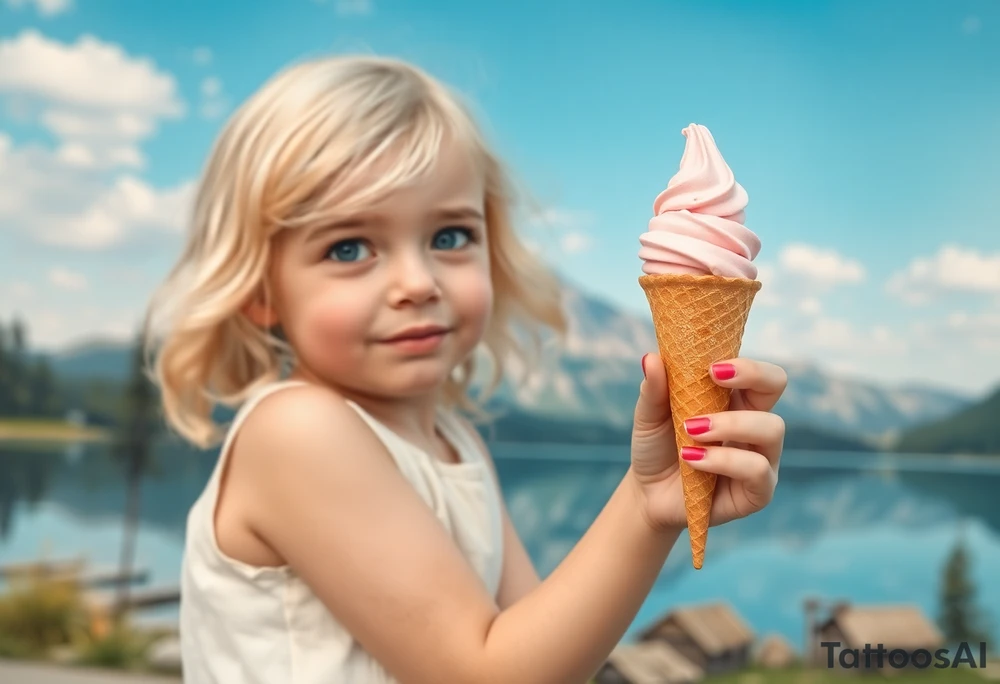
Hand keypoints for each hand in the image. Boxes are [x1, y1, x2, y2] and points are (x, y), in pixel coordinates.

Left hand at [629, 354, 786, 532]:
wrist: (648, 493)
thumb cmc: (657, 448)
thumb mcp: (649, 417)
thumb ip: (653, 389)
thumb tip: (650, 357)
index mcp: (736, 400)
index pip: (760, 372)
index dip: (747, 365)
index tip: (712, 368)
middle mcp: (755, 425)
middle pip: (776, 386)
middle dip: (749, 377)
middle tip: (711, 379)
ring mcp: (761, 458)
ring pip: (772, 429)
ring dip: (730, 424)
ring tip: (691, 430)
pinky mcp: (757, 492)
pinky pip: (757, 470)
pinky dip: (723, 461)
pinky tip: (692, 459)